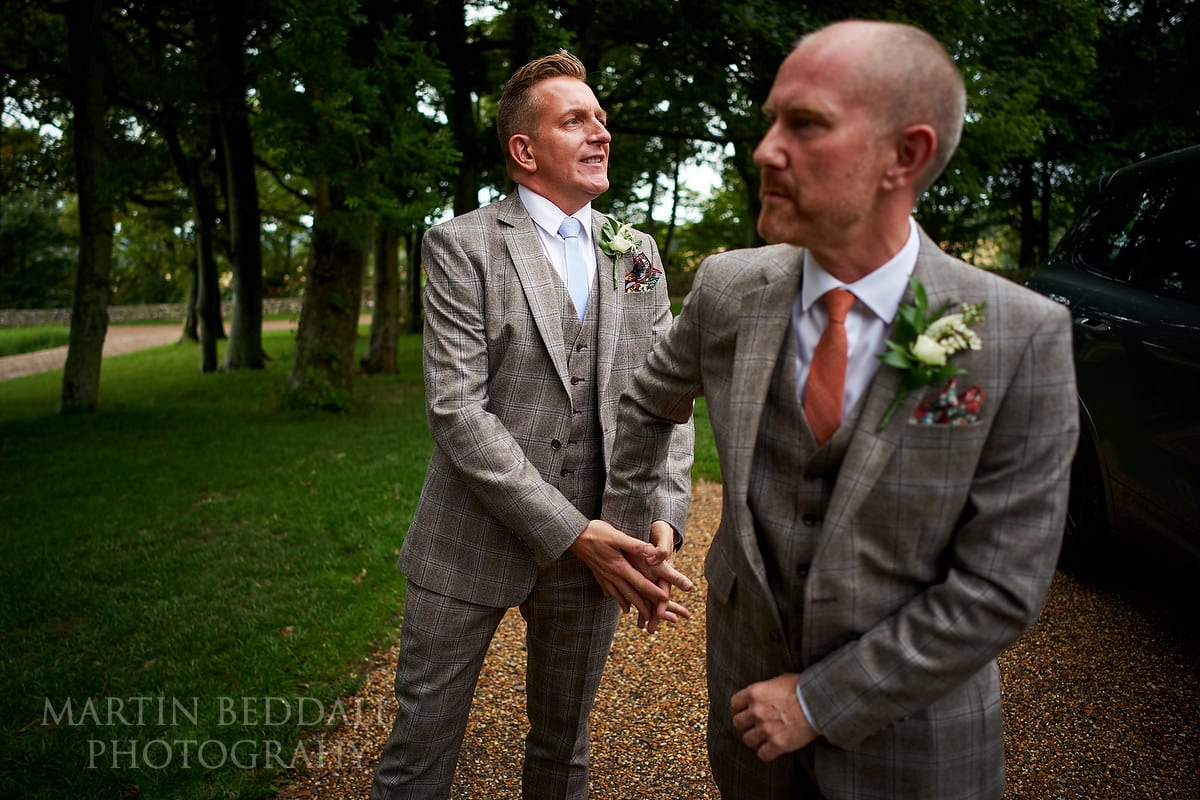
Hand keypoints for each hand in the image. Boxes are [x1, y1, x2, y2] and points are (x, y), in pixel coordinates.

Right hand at [570, 519, 690, 621]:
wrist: (573, 536)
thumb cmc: (596, 532)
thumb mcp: (616, 536)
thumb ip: (634, 545)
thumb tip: (652, 552)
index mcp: (619, 566)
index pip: (640, 582)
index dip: (653, 592)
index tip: (665, 600)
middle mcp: (612, 575)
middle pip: (631, 594)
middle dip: (644, 607)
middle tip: (655, 618)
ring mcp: (604, 577)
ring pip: (621, 596)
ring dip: (632, 606)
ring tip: (641, 616)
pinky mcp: (598, 575)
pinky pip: (610, 592)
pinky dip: (618, 600)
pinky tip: (622, 605)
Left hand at [634, 520, 692, 632]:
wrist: (660, 524)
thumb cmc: (661, 530)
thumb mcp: (663, 535)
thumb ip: (660, 547)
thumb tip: (654, 557)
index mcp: (663, 568)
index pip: (664, 590)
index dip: (662, 603)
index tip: (660, 615)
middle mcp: (658, 574)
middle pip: (658, 598)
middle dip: (655, 614)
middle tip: (649, 630)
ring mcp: (651, 574)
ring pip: (648, 596)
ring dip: (647, 611)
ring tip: (643, 627)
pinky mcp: (642, 571)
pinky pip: (638, 588)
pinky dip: (634, 598)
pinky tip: (629, 608)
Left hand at [731, 673, 817, 760]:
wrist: (819, 702)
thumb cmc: (802, 688)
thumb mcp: (780, 680)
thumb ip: (765, 688)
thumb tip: (762, 693)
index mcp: (755, 693)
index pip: (734, 704)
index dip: (738, 709)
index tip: (743, 713)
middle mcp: (756, 711)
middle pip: (738, 723)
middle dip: (745, 725)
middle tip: (753, 726)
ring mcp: (766, 728)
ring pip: (747, 740)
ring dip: (754, 740)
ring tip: (763, 738)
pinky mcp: (778, 744)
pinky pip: (762, 754)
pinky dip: (766, 753)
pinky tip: (772, 749)